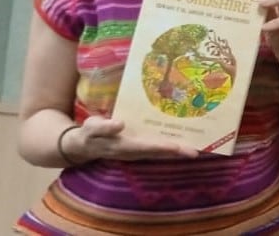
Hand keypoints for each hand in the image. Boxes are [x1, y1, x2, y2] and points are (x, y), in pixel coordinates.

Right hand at [64, 115, 199, 162]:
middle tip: (196, 152)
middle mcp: (133, 151)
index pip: (146, 147)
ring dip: (176, 152)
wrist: (82, 145)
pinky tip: (183, 142)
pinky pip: (156, 149)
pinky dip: (170, 147)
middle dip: (176, 153)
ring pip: (159, 153)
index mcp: (123, 146)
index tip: (177, 147)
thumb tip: (120, 124)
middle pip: (158, 153)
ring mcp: (136, 151)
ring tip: (195, 149)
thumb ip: (104, 127)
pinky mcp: (138, 148)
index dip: (162, 147)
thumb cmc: (88, 134)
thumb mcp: (91, 128)